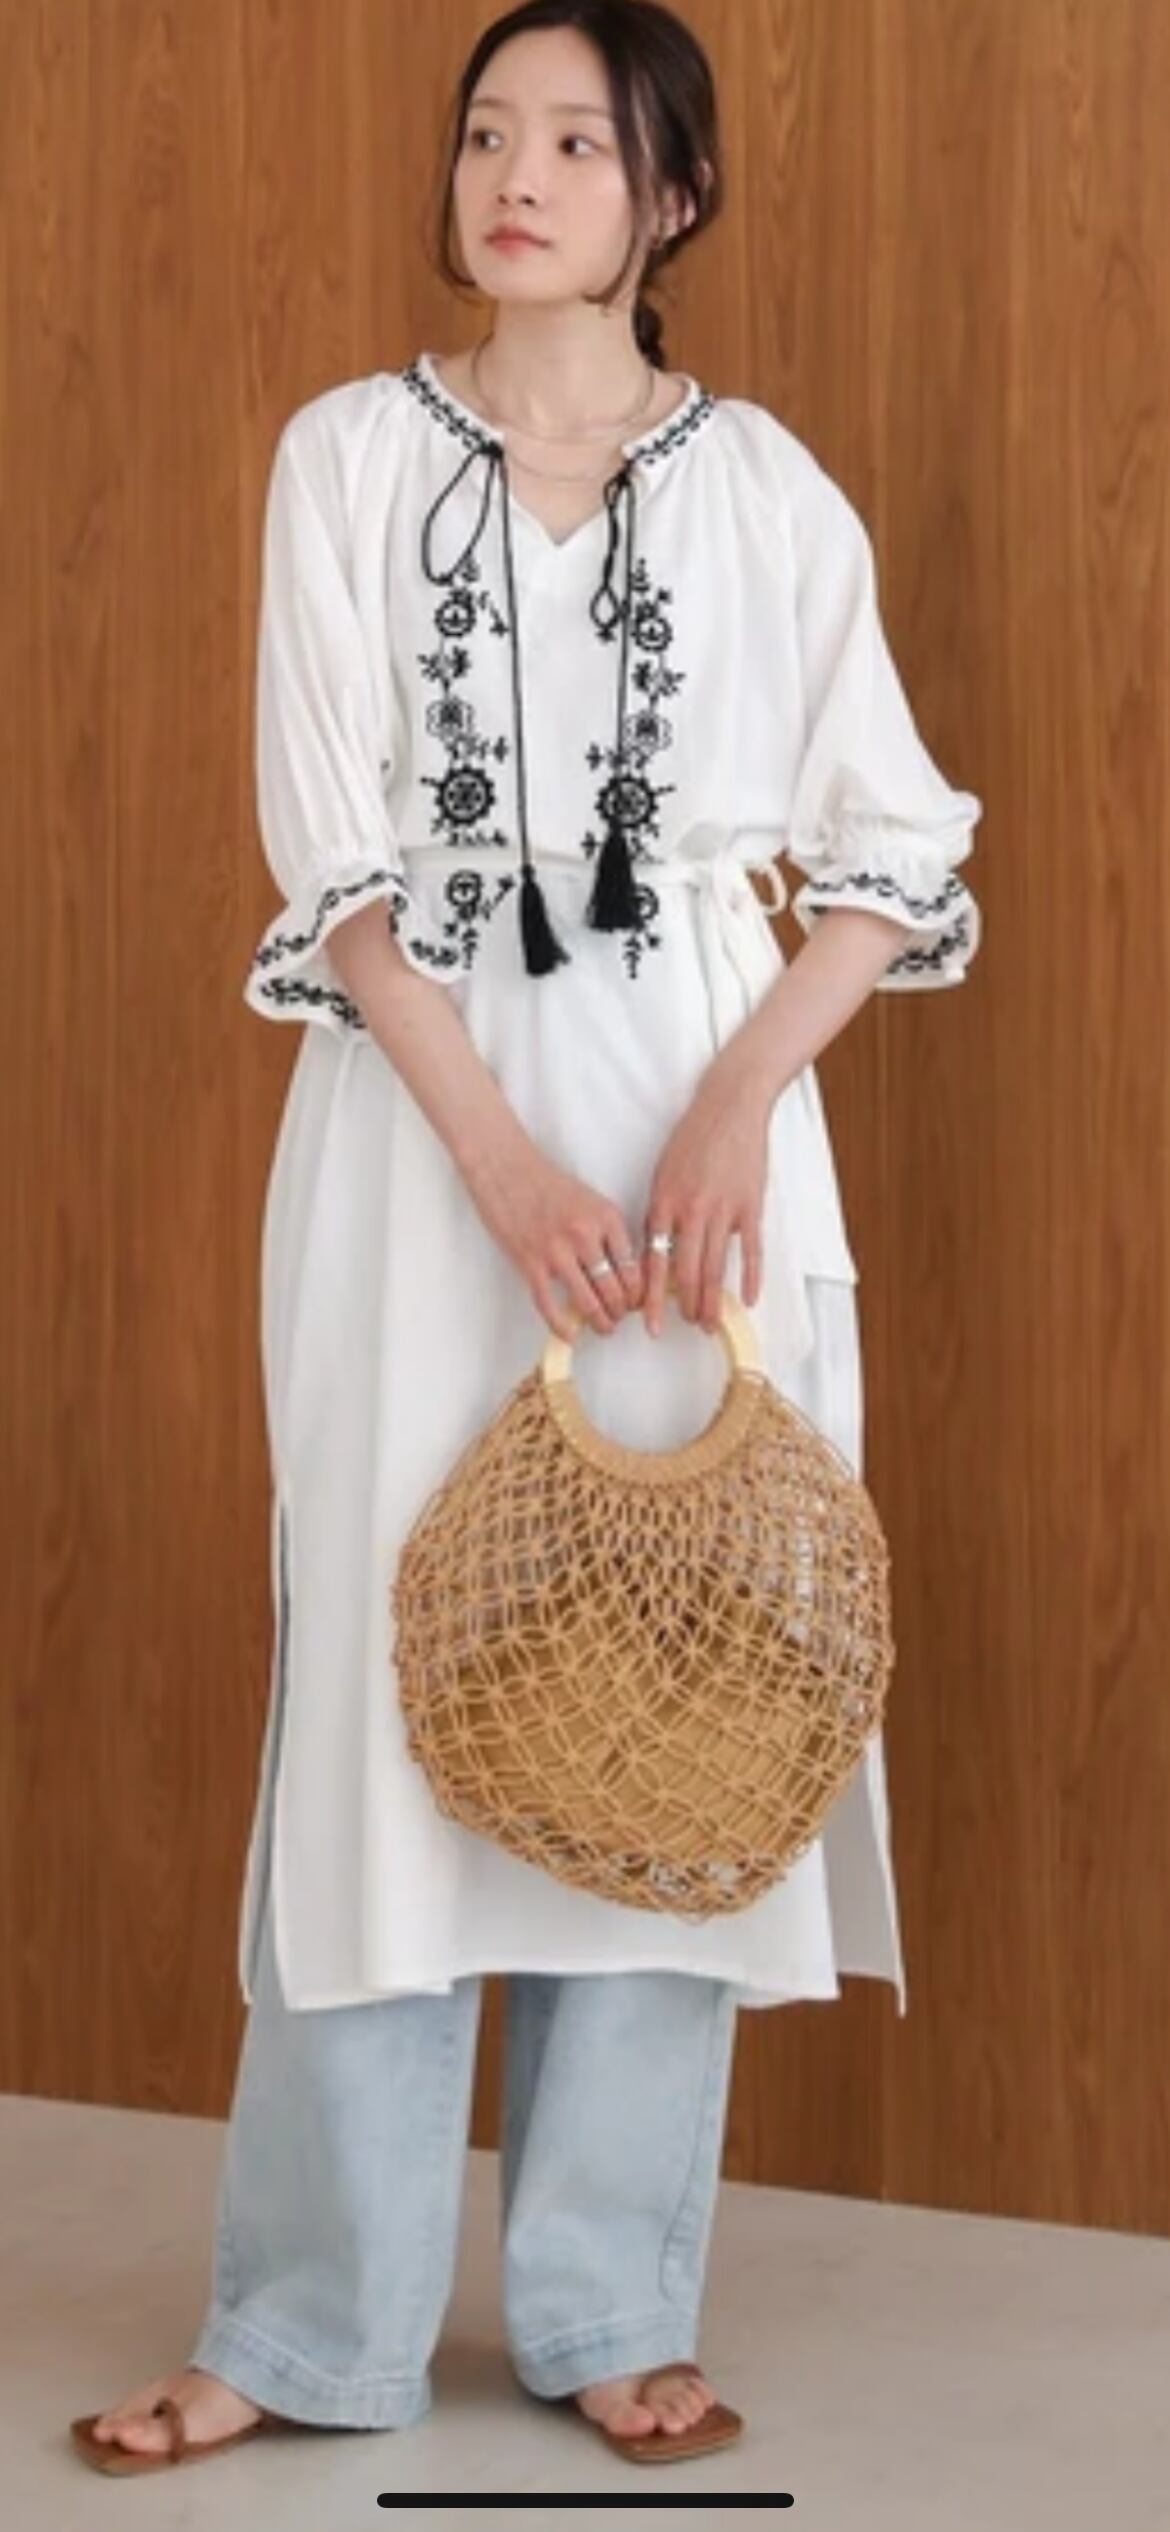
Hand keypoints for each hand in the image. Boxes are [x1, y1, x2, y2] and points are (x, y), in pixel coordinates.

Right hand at [462, 1131, 645, 1341]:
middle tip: (620, 1318)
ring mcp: (557, 1251)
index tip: (637, 1302)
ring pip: (588, 1302)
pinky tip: (571, 1334)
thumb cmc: (547, 1184)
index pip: (633, 1267)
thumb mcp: (592, 1200)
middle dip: (621, 1311)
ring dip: (600, 1322)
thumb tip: (623, 1272)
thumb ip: (609, 1233)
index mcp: (607, 1217)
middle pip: (615, 1289)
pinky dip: (563, 1326)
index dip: (639, 1292)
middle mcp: (586, 1235)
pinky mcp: (530, 1263)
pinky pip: (551, 1305)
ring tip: (603, 1328)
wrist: (506, 1169)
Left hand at [642, 1069, 769, 1335]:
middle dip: (684, 1306)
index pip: (655, 1262)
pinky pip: (751, 1251)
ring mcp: (724, 1210)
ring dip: (712, 1300)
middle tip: (684, 1327)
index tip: (648, 1322)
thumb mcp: (664, 1173)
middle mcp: (692, 1211)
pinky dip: (750, 1278)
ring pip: (716, 1267)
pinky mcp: (751, 1206)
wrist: (730, 1108)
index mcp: (665, 1202)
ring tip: (709, 1323)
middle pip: (686, 1272)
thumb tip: (655, 1250)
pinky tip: (747, 1300)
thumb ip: (660, 1212)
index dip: (652, 1296)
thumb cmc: (693, 1137)